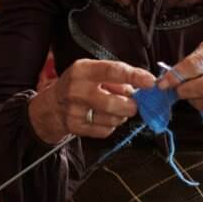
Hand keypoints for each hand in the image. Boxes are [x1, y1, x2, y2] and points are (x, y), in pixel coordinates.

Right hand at [28, 60, 156, 143]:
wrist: (51, 106)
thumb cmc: (78, 84)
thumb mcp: (92, 71)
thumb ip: (115, 76)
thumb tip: (140, 87)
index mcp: (82, 70)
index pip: (113, 71)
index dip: (134, 76)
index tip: (151, 82)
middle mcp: (77, 89)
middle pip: (114, 102)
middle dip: (130, 105)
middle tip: (133, 104)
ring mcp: (75, 111)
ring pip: (112, 119)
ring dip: (121, 115)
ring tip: (115, 108)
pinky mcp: (76, 127)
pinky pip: (105, 131)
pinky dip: (111, 125)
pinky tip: (104, 117)